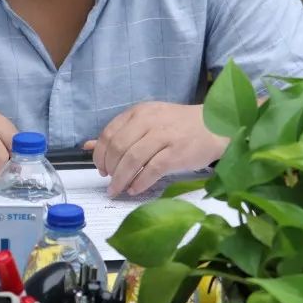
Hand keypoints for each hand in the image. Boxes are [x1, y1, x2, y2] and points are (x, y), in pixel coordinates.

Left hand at [89, 102, 226, 196]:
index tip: (100, 168)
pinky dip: (140, 182)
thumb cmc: (178, 126)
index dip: (100, 154)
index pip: (109, 133)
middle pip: (118, 147)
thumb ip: (121, 133)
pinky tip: (134, 189)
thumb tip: (88, 146)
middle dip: (109, 168)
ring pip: (132, 159)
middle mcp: (149, 121)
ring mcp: (164, 136)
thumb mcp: (148, 121)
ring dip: (120, 179)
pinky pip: (152, 170)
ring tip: (117, 190)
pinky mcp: (177, 152)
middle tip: (109, 181)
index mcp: (139, 112)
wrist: (214, 126)